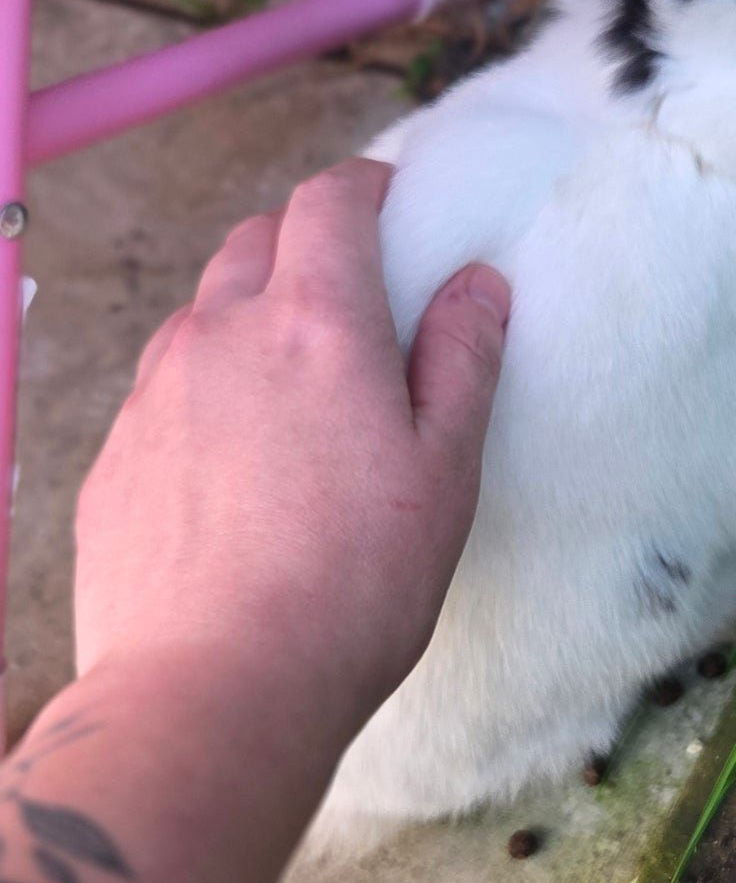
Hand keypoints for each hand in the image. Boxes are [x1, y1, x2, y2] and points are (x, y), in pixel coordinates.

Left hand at [74, 159, 509, 763]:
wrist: (211, 693)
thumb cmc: (349, 589)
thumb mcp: (444, 474)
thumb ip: (462, 362)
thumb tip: (475, 285)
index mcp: (315, 323)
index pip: (329, 203)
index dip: (364, 189)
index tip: (388, 202)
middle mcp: (220, 335)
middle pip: (254, 241)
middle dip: (303, 244)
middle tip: (348, 294)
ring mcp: (154, 395)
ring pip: (200, 316)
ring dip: (246, 319)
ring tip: (292, 392)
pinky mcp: (113, 460)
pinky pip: (161, 395)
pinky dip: (202, 397)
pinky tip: (235, 471)